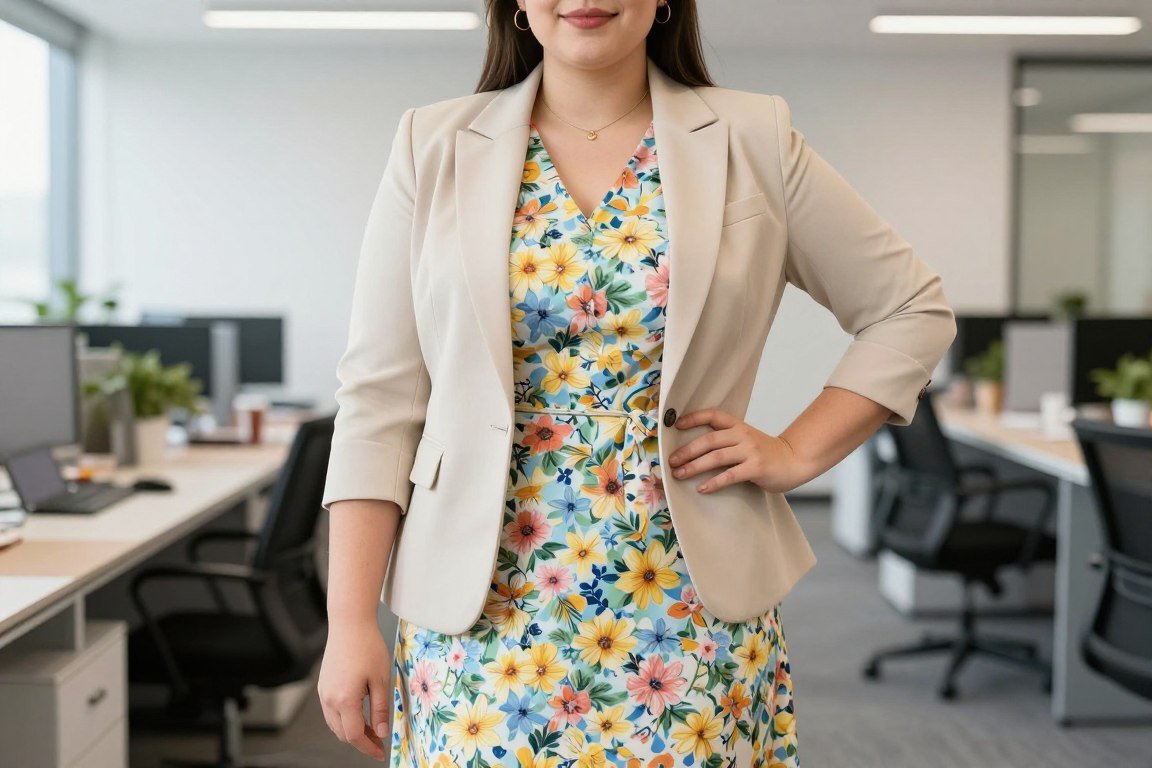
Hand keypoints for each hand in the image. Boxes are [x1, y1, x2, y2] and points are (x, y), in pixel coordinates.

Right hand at [317, 621, 393, 761]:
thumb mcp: (381, 679)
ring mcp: (323, 692)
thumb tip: (381, 732)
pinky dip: (343, 718)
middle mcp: (329, 699)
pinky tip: (358, 713)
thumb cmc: (367, 647)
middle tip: (379, 740)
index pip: (354, 736)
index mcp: (344, 700)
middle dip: (361, 740)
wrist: (350, 624)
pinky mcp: (323, 685)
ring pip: (335, 724)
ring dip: (351, 730)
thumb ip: (380, 709)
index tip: (380, 752)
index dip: (368, 747)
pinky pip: (331, 711)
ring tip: (371, 727)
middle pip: (342, 733)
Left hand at [666, 407, 810, 493]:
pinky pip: (730, 475)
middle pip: (709, 440)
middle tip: (671, 461)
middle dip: (687, 450)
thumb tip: (694, 450)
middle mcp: (743, 435)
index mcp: (738, 426)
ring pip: (716, 457)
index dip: (694, 417)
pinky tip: (702, 488)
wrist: (794, 461)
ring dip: (694, 466)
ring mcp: (750, 451)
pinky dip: (714, 482)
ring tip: (679, 474)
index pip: (713, 415)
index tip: (677, 425)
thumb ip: (726, 441)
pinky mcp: (756, 468)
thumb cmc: (766, 453)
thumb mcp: (746, 440)